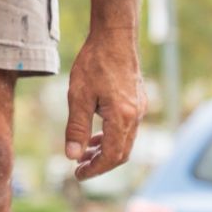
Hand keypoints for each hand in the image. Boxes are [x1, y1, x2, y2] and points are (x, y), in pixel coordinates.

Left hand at [64, 29, 145, 179]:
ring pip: (125, 141)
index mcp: (122, 117)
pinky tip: (96, 135)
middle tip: (79, 168)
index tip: (77, 174)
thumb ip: (77, 128)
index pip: (111, 156)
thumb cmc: (94, 63)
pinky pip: (127, 128)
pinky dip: (111, 137)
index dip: (95, 169)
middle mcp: (136, 116)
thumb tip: (72, 156)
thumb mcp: (78, 97)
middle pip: (121, 153)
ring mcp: (139, 108)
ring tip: (84, 154)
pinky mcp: (137, 101)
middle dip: (100, 164)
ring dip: (105, 151)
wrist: (115, 37)